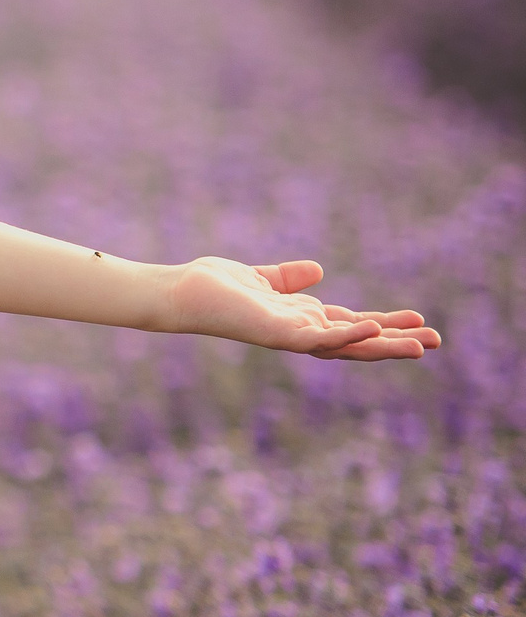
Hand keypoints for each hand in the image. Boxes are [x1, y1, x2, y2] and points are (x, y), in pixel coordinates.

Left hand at [165, 257, 441, 360]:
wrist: (181, 292)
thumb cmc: (214, 287)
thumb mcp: (261, 279)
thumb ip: (288, 278)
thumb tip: (317, 270)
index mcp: (298, 318)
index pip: (349, 325)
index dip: (383, 325)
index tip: (417, 321)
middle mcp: (298, 331)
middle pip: (356, 340)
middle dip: (395, 341)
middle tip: (436, 342)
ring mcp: (289, 336)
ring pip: (346, 346)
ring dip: (383, 345)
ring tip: (420, 346)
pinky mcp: (276, 334)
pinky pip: (317, 339)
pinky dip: (346, 334)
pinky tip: (372, 327)